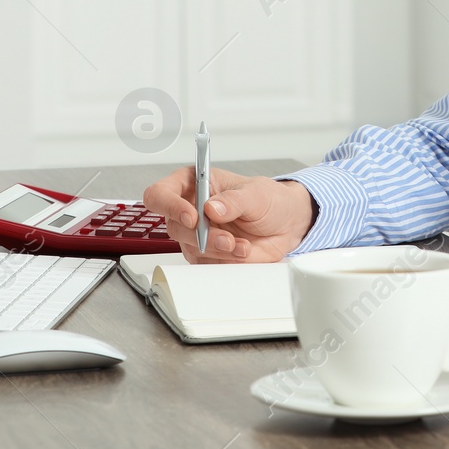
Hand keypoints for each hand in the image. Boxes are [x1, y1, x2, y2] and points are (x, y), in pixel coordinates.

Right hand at [142, 166, 317, 263]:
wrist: (286, 224)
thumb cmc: (268, 199)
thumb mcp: (255, 193)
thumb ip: (233, 200)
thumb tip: (211, 207)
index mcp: (194, 184)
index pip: (161, 194)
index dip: (170, 206)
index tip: (192, 217)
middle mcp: (190, 209)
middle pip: (174, 226)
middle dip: (202, 236)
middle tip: (227, 239)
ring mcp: (197, 235)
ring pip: (190, 248)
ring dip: (217, 250)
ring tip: (242, 246)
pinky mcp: (208, 255)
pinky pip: (205, 264)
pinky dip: (224, 261)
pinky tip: (242, 252)